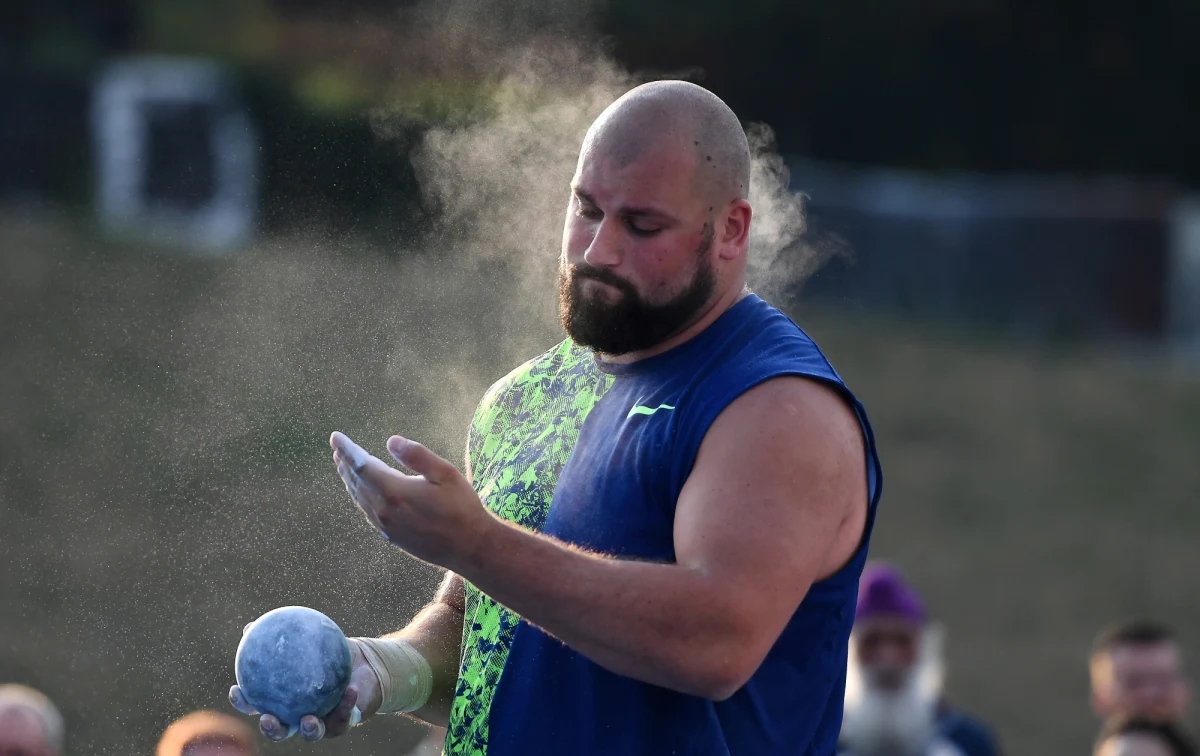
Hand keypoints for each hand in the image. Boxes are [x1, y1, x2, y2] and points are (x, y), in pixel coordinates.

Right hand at [228, 638, 382, 741]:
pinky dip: (347, 703)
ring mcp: (322, 721)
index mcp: (284, 700)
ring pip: (312, 733)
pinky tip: (350, 690)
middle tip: (267, 719)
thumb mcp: (308, 639)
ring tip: (309, 720)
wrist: (362, 664)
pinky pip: (345, 715)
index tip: (236, 690)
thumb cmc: (328, 652)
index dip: (243, 702)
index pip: (257, 705)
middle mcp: (298, 716)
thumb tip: (249, 627)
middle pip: (280, 730)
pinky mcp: (344, 721)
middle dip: (272, 729)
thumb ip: (282, 635)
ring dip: (309, 729)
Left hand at [330, 431, 491, 570]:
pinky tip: (361, 491)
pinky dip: (358, 496)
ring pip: (359, 497)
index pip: (361, 466)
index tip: (336, 437)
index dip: (347, 450)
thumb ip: (417, 455)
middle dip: (345, 462)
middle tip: (337, 447)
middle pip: (356, 481)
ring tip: (343, 465)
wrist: (468, 548)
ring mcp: (386, 526)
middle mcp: (384, 510)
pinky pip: (367, 511)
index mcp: (395, 492)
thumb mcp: (445, 474)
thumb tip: (391, 440)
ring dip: (349, 479)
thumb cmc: (461, 508)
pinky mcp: (391, 536)